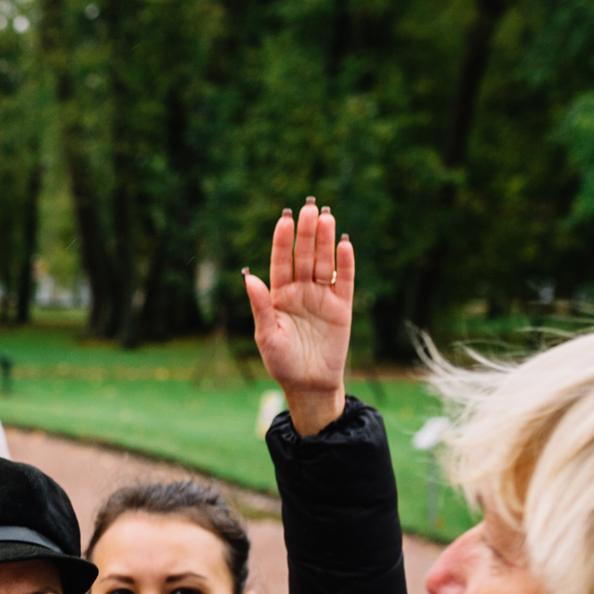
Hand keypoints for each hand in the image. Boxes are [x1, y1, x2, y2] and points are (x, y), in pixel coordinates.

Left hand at [243, 198, 353, 435]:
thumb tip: (249, 277)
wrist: (309, 385)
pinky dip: (344, 263)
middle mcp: (300, 292)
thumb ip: (260, 306)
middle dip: (305, 233)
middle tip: (308, 208)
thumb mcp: (266, 335)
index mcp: (279, 296)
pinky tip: (344, 244)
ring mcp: (322, 298)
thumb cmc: (281, 363)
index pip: (280, 262)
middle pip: (304, 256)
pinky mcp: (342, 307)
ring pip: (324, 263)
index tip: (283, 220)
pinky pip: (344, 281)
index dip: (282, 242)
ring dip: (325, 241)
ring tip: (326, 217)